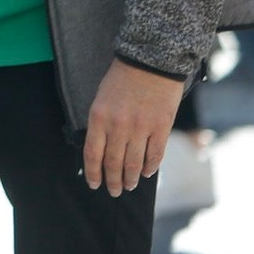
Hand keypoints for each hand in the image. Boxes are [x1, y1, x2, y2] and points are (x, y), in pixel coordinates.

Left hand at [82, 59, 186, 195]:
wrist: (150, 61)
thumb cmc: (121, 79)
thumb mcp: (101, 99)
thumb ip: (100, 124)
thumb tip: (100, 151)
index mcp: (99, 117)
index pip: (92, 154)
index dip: (93, 173)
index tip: (95, 185)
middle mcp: (118, 126)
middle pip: (114, 163)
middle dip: (113, 181)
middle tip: (115, 191)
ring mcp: (141, 128)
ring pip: (134, 163)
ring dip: (131, 178)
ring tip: (129, 186)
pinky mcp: (161, 127)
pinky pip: (155, 155)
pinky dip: (150, 167)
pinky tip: (147, 173)